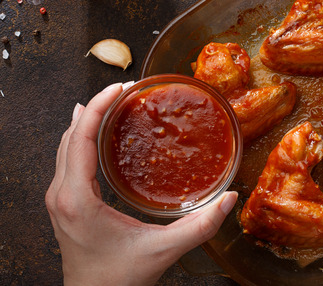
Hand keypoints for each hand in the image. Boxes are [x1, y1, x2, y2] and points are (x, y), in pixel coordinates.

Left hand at [45, 83, 237, 285]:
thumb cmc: (119, 280)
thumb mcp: (163, 250)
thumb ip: (199, 226)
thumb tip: (230, 199)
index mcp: (78, 199)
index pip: (80, 138)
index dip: (99, 107)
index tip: (120, 88)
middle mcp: (62, 195)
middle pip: (69, 136)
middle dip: (95, 107)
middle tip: (124, 89)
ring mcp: (60, 200)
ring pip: (64, 146)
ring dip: (86, 121)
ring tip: (110, 102)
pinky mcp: (64, 205)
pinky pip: (67, 160)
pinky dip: (82, 139)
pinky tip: (96, 132)